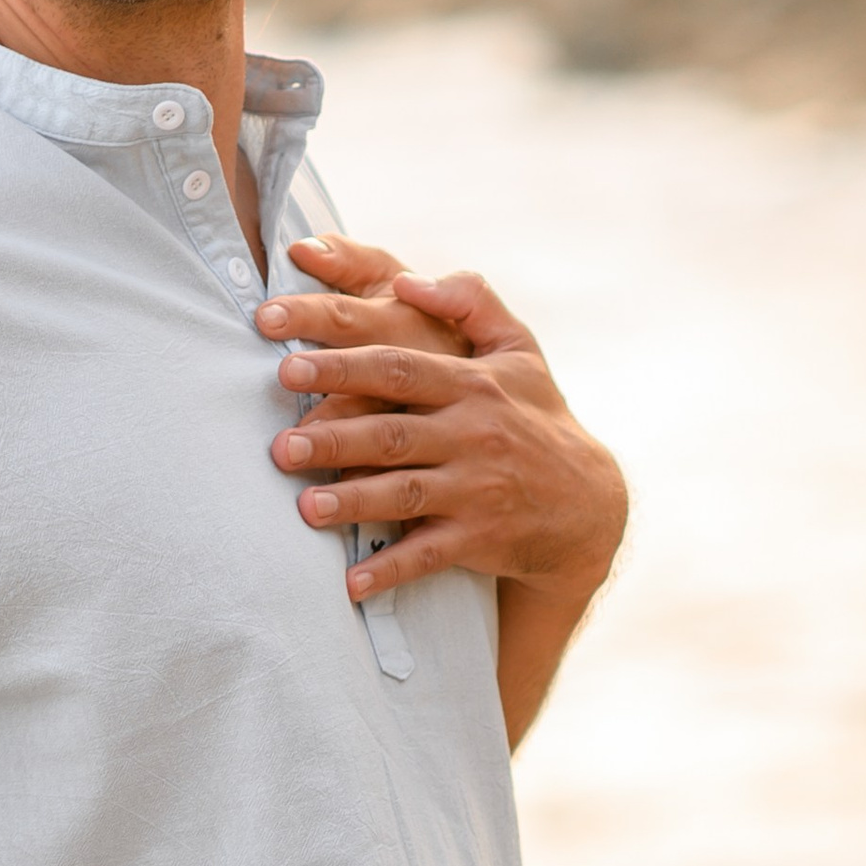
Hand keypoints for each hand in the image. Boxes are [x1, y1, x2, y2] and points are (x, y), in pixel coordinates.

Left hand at [258, 242, 627, 606]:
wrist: (587, 503)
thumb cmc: (536, 415)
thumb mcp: (519, 350)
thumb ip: (470, 302)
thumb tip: (408, 280)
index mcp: (472, 384)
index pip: (399, 370)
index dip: (342, 367)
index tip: (287, 365)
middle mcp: (473, 435)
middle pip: (392, 434)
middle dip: (333, 438)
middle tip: (278, 445)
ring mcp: (477, 489)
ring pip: (405, 495)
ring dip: (353, 502)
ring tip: (304, 506)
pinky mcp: (480, 538)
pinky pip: (429, 555)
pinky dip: (390, 571)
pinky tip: (349, 584)